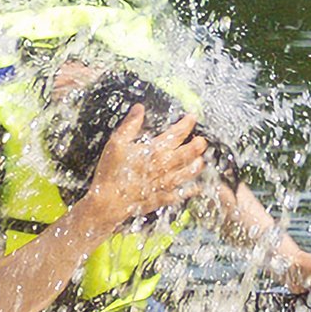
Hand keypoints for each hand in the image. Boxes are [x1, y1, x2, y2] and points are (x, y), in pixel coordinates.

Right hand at [71, 116, 208, 237]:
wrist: (108, 202)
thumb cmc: (112, 173)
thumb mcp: (117, 143)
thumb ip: (130, 125)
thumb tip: (139, 109)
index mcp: (156, 150)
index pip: (178, 133)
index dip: (187, 123)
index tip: (192, 118)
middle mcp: (165, 166)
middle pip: (190, 152)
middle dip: (199, 144)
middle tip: (202, 140)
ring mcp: (167, 183)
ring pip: (190, 172)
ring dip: (198, 164)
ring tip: (201, 160)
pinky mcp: (164, 197)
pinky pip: (183, 193)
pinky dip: (192, 189)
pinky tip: (196, 187)